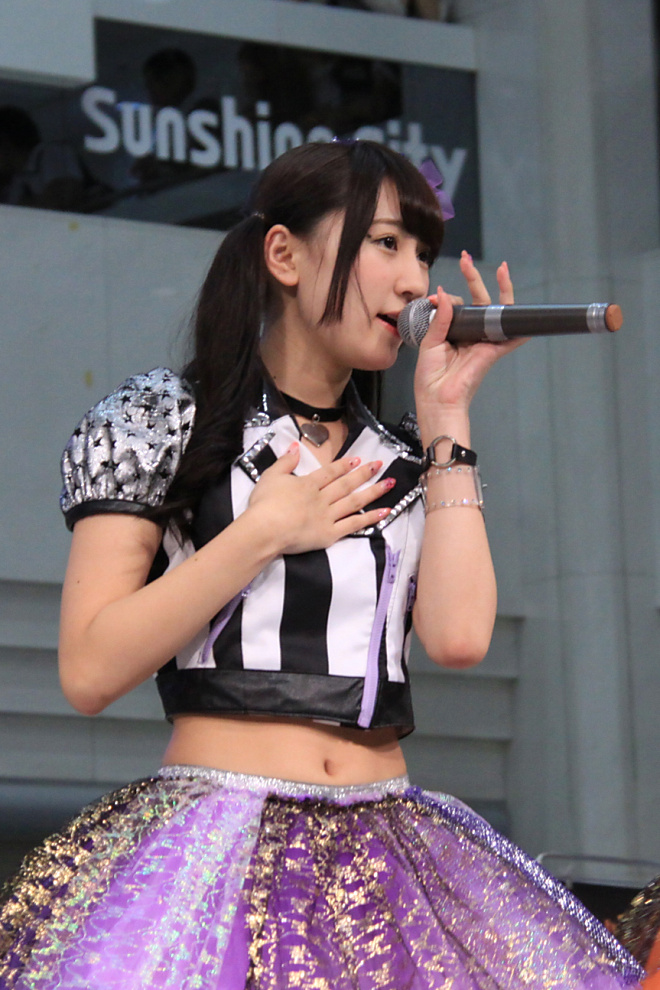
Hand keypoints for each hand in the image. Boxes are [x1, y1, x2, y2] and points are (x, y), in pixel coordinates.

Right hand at [247, 443, 392, 553]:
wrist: (265, 529)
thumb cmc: (264, 504)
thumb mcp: (270, 476)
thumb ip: (285, 461)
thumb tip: (296, 446)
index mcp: (308, 484)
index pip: (330, 472)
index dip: (344, 465)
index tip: (358, 459)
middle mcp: (322, 498)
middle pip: (346, 484)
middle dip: (364, 473)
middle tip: (379, 464)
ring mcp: (328, 516)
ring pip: (354, 501)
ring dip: (373, 492)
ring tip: (389, 483)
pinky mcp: (329, 534)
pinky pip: (353, 524)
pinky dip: (370, 518)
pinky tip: (384, 512)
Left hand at [414, 251, 525, 418]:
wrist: (437, 398)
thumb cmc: (430, 377)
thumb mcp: (429, 343)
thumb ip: (440, 319)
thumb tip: (444, 294)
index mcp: (453, 332)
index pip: (455, 306)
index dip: (446, 298)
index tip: (434, 296)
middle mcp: (469, 334)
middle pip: (478, 301)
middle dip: (474, 278)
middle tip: (467, 259)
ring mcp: (482, 341)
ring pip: (496, 311)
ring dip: (501, 289)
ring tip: (502, 269)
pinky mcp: (492, 352)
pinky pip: (511, 338)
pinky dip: (521, 327)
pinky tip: (527, 315)